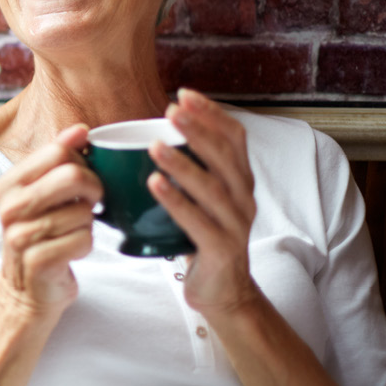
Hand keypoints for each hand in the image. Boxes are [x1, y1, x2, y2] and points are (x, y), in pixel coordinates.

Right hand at [0, 125, 100, 316]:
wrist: (25, 291)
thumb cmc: (41, 235)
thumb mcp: (42, 193)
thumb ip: (58, 160)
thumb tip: (80, 129)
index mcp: (9, 183)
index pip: (59, 152)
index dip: (83, 163)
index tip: (84, 177)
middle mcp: (10, 206)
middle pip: (73, 177)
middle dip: (94, 189)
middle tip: (91, 202)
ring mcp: (20, 235)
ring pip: (83, 212)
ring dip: (88, 224)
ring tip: (73, 230)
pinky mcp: (37, 261)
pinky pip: (83, 241)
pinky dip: (86, 245)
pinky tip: (72, 249)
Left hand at [149, 88, 260, 317]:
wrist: (222, 292)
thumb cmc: (202, 237)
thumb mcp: (200, 199)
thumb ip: (186, 170)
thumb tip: (142, 136)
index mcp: (239, 180)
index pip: (234, 138)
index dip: (212, 114)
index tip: (184, 93)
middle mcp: (243, 198)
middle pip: (225, 157)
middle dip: (199, 130)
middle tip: (171, 110)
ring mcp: (235, 224)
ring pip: (212, 188)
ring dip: (183, 164)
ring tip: (155, 146)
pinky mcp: (222, 249)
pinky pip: (198, 222)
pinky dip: (176, 201)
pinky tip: (154, 184)